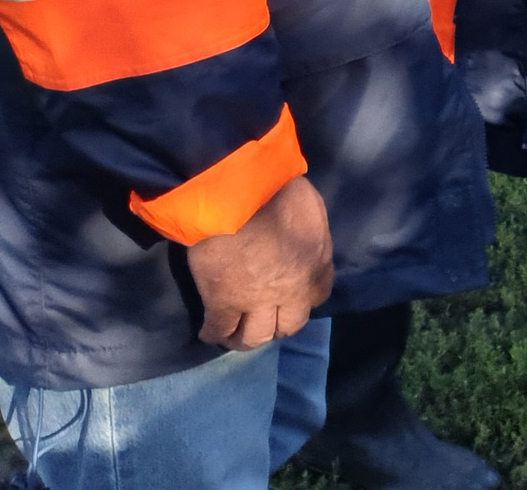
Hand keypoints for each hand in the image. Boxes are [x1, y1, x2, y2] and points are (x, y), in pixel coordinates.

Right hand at [185, 174, 331, 349]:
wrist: (238, 193)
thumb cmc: (277, 189)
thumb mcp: (311, 208)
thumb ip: (310, 234)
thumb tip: (300, 243)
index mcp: (317, 263)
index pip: (318, 296)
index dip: (303, 298)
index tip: (290, 295)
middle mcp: (293, 289)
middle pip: (290, 324)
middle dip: (278, 324)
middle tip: (263, 318)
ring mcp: (257, 300)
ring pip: (256, 337)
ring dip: (247, 337)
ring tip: (235, 333)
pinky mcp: (223, 303)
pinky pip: (219, 330)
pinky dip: (213, 334)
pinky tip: (208, 331)